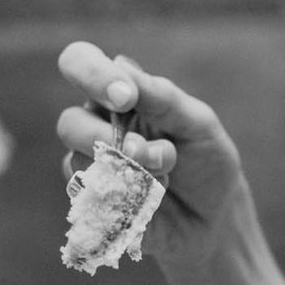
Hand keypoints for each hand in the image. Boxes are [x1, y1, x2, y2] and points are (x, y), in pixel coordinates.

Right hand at [56, 41, 245, 266]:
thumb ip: (161, 96)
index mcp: (120, 94)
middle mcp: (98, 125)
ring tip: (164, 174)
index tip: (126, 98)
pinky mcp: (95, 202)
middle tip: (140, 150)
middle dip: (104, 138)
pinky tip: (153, 195)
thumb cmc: (207, 162)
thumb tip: (120, 64)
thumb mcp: (197, 123)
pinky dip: (125, 193)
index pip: (81, 63)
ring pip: (77, 163)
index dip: (93, 75)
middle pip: (69, 123)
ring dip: (126, 169)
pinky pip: (91, 197)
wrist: (215, 220)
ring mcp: (93, 167)